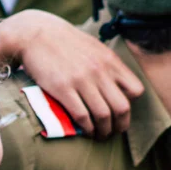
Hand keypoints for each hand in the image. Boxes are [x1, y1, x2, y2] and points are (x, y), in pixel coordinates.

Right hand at [0, 10, 143, 138]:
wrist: (35, 34)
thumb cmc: (63, 41)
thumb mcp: (92, 47)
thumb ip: (106, 64)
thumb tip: (113, 84)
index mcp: (110, 60)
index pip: (135, 90)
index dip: (130, 106)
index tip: (119, 112)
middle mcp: (100, 71)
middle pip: (122, 108)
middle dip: (120, 126)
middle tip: (113, 132)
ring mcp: (82, 80)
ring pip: (103, 115)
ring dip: (103, 131)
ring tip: (98, 135)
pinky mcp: (63, 89)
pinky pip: (82, 116)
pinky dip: (86, 128)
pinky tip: (84, 130)